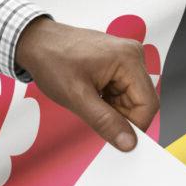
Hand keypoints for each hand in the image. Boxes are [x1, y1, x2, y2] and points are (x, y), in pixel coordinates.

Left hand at [15, 16, 158, 151]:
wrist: (36, 43)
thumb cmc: (52, 59)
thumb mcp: (77, 96)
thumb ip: (105, 122)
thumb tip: (127, 142)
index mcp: (128, 59)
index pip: (148, 105)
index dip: (136, 126)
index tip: (119, 139)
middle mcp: (133, 56)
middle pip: (141, 103)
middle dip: (121, 117)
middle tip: (95, 116)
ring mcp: (127, 60)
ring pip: (131, 101)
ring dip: (113, 110)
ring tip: (89, 101)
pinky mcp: (119, 65)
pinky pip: (123, 93)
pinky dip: (109, 103)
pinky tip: (91, 96)